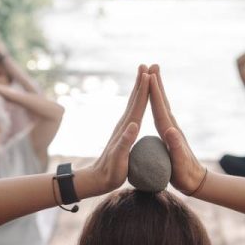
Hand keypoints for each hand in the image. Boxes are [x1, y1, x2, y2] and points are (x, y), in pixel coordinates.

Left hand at [84, 66, 149, 195]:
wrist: (96, 179)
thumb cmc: (110, 174)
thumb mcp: (119, 162)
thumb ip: (125, 143)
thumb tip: (133, 125)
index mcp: (125, 131)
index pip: (137, 107)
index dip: (143, 91)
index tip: (148, 75)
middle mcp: (124, 125)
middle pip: (134, 100)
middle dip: (140, 83)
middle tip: (146, 65)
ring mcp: (123, 128)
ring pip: (133, 104)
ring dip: (139, 89)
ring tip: (144, 75)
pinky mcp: (123, 132)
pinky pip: (133, 112)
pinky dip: (138, 102)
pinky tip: (140, 99)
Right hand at [148, 65, 204, 194]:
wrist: (196, 181)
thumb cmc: (186, 175)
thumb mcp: (180, 163)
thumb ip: (176, 147)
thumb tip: (170, 131)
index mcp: (171, 133)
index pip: (160, 109)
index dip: (155, 93)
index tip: (150, 77)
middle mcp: (172, 127)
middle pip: (162, 101)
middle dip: (157, 84)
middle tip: (152, 65)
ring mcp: (172, 130)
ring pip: (162, 105)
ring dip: (157, 90)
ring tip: (153, 76)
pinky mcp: (171, 134)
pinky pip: (161, 113)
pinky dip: (157, 103)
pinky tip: (155, 100)